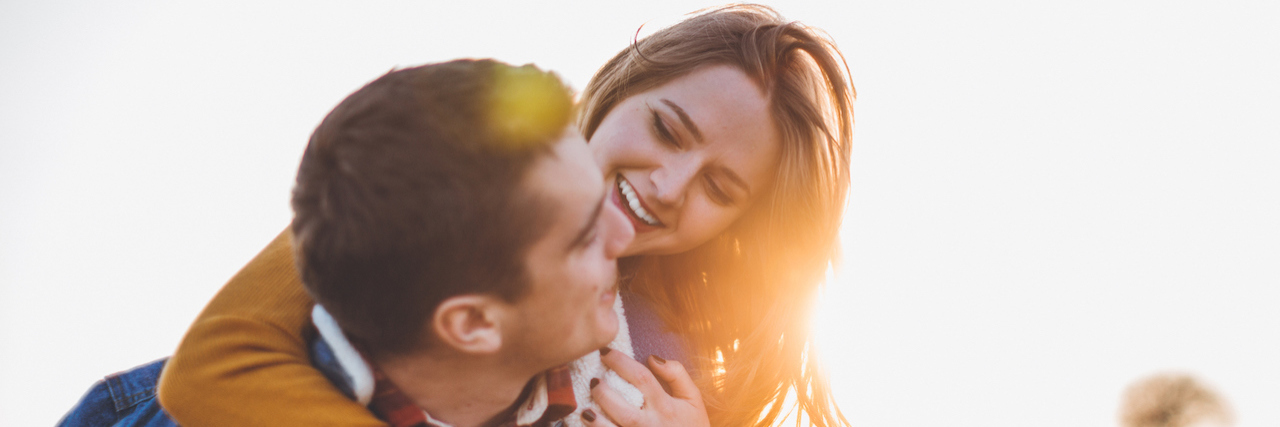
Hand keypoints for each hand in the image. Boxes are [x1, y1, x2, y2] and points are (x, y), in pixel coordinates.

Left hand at [581, 349, 709, 426]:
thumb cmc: (692, 426)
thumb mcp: (692, 398)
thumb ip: (676, 374)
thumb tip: (652, 357)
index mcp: (665, 406)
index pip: (641, 378)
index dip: (620, 362)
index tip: (605, 352)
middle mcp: (651, 424)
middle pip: (622, 408)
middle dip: (603, 394)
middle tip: (593, 382)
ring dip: (596, 422)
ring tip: (585, 411)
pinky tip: (588, 426)